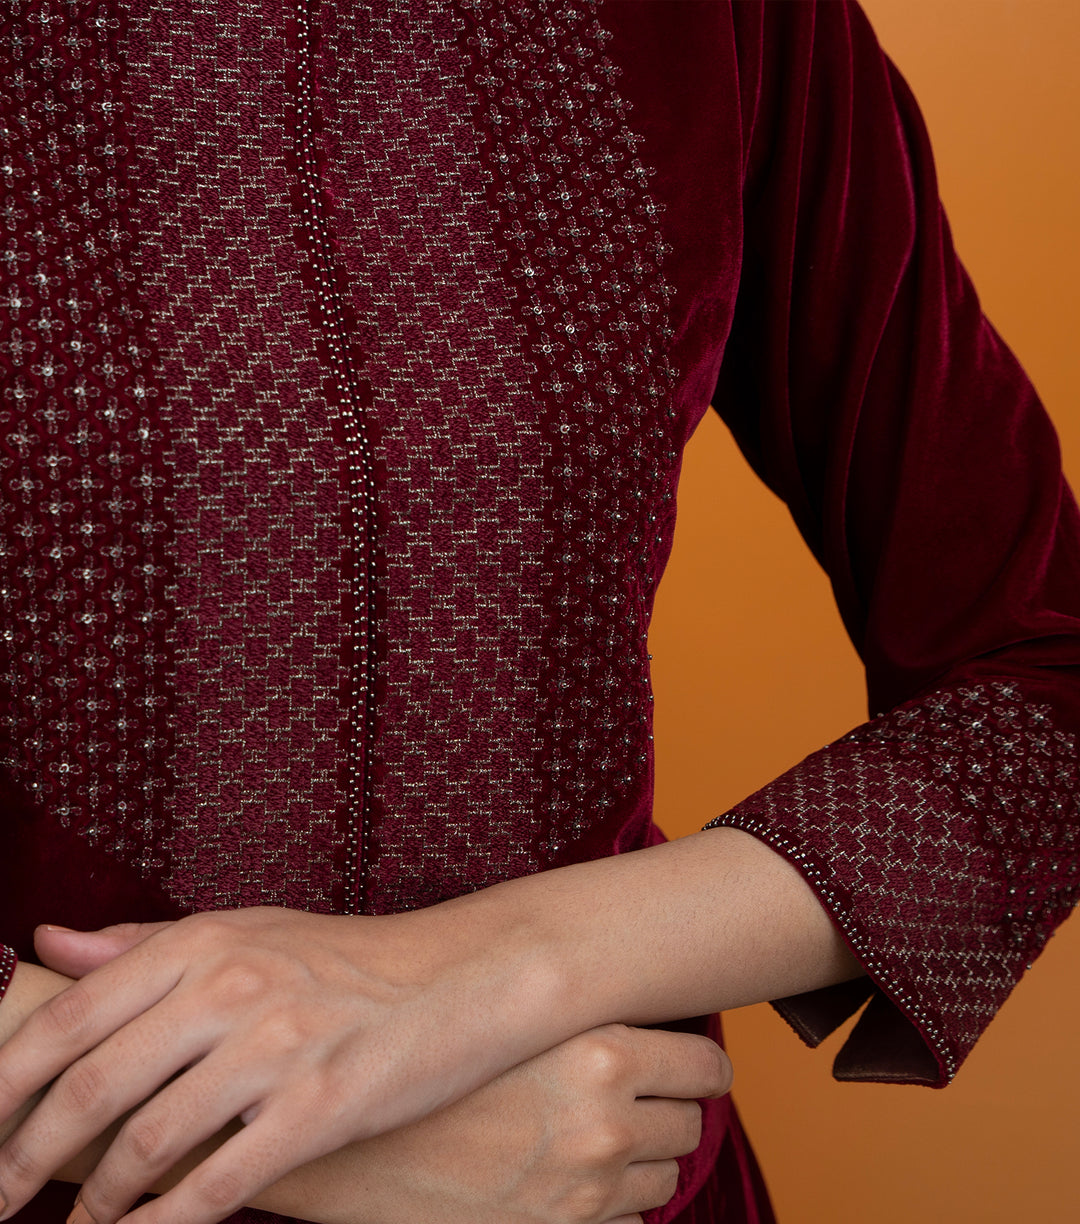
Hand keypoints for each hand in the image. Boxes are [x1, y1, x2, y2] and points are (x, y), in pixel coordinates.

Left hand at [31, 926, 731, 1223]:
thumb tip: (50, 944)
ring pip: (145, 1144)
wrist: (463, 973)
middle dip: (22, 1158)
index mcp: (203, 940)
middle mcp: (230, 985)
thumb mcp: (249, 927)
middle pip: (90, 1088)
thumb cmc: (351, 956)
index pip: (70, 1017)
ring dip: (94, 1204)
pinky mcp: (320, 1107)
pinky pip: (217, 1185)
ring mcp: (275, 1046)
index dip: (1, 1084)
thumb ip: (144, 941)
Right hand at [271, 1023, 730, 1223]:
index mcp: (601, 1051)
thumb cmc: (425, 1068)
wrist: (349, 1146)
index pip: (706, 1068)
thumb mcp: (512, 1023)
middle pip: (690, 1125)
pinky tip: (567, 1182)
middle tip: (626, 1100)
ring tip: (588, 1138)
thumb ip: (582, 1021)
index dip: (698, 1068)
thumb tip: (634, 1016)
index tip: (684, 1068)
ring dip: (639, 1162)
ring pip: (663, 1179)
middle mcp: (606, 1123)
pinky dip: (609, 1209)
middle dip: (664, 1113)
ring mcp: (587, 1188)